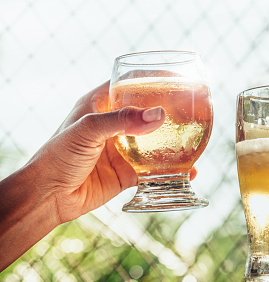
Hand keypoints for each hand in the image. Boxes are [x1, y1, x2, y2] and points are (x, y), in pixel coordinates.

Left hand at [0, 81, 197, 269]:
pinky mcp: (129, 172)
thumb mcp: (88, 130)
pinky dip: (174, 170)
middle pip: (150, 112)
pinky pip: (156, 170)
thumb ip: (122, 121)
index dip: (155, 78)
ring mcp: (124, 149)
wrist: (49, 196)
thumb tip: (159, 115)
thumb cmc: (58, 155)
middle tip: (197, 108)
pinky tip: (190, 170)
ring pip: (157, 141)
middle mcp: (116, 124)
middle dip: (173, 109)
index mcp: (102, 104)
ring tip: (199, 138)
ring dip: (176, 140)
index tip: (180, 77)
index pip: (132, 83)